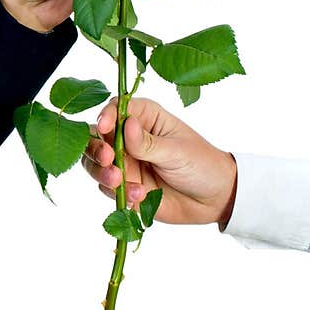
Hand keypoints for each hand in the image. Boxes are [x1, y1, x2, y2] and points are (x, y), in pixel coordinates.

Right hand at [82, 95, 237, 226]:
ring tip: (118, 182)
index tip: (105, 128)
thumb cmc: (201, 164)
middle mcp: (129, 138)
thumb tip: (126, 125)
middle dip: (96, 148)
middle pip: (97, 137)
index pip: (116, 109)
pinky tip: (139, 196)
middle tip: (107, 159)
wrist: (214, 200)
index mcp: (145, 118)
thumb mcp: (177, 151)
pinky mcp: (125, 186)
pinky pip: (108, 188)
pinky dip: (118, 193)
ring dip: (102, 173)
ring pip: (95, 164)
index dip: (106, 116)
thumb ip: (148, 143)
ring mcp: (126, 163)